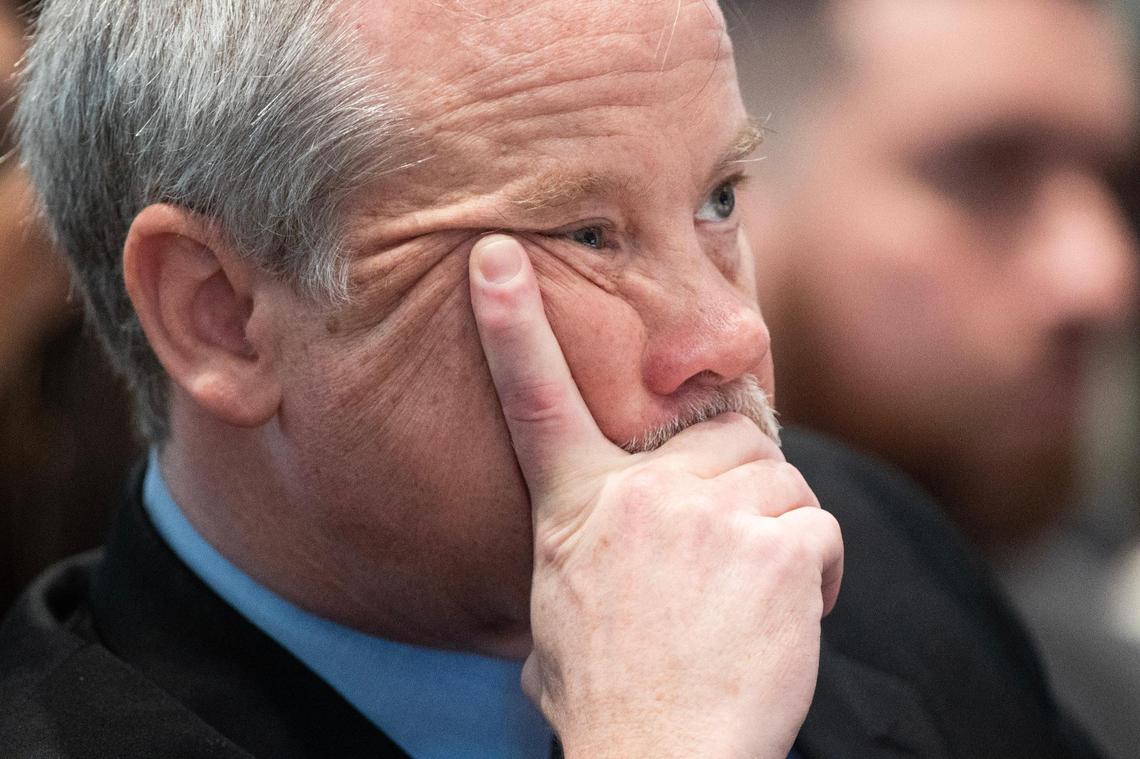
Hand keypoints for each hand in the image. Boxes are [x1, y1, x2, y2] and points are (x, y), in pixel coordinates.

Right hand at [469, 235, 842, 758]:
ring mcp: (707, 517)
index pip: (536, 398)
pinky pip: (817, 528)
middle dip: (740, 483)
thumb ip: (588, 549)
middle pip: (723, 434)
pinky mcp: (775, 549)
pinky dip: (816, 571)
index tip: (494, 258)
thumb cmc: (610, 695)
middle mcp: (638, 497)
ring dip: (777, 530)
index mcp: (576, 507)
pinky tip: (786, 617)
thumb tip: (609, 556)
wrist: (660, 758)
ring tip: (749, 598)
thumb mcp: (562, 611)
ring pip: (778, 478)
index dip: (510, 322)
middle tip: (729, 551)